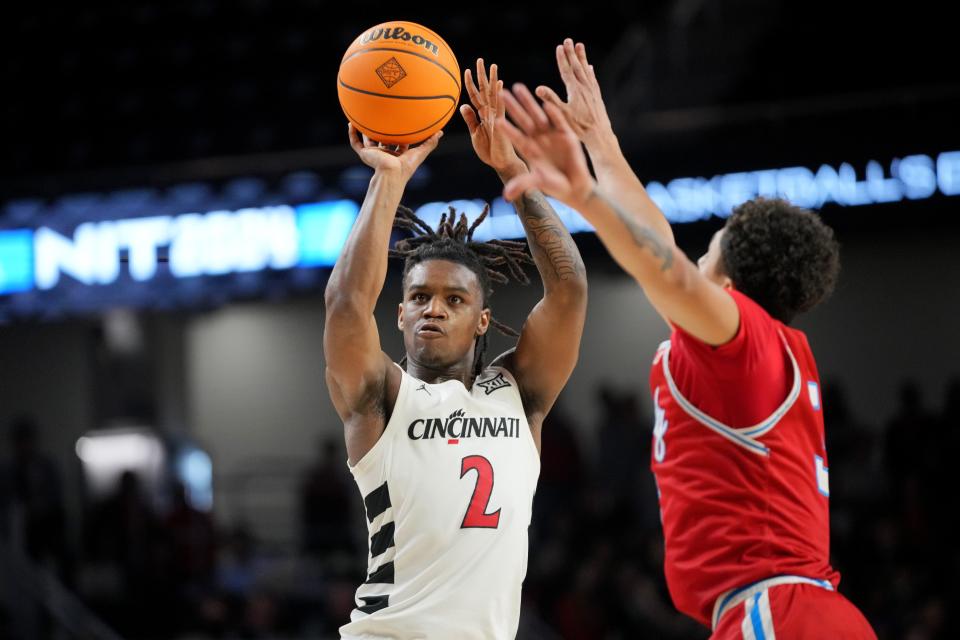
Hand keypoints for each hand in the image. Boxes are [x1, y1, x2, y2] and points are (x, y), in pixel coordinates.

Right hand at [347, 123, 441, 182]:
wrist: (391, 173)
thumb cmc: (406, 167)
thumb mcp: (421, 152)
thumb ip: (430, 143)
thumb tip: (441, 131)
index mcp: (397, 155)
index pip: (398, 144)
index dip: (400, 134)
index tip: (400, 123)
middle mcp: (384, 154)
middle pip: (382, 142)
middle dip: (381, 132)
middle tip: (380, 118)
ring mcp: (374, 154)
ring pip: (367, 141)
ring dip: (363, 131)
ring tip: (360, 118)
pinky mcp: (365, 154)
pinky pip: (355, 143)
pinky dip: (352, 134)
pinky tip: (350, 124)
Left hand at [460, 59, 524, 178]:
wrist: (500, 163)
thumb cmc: (489, 151)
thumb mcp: (474, 133)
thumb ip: (470, 119)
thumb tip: (463, 105)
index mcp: (483, 115)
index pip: (476, 96)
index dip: (471, 84)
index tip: (467, 71)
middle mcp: (491, 112)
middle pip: (485, 90)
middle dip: (483, 75)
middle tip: (480, 60)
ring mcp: (497, 116)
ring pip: (494, 95)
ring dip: (493, 80)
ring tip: (493, 66)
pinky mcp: (502, 123)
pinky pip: (500, 108)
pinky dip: (499, 96)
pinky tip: (500, 84)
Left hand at [499, 84, 594, 207]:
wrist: (576, 187)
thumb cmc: (555, 186)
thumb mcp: (538, 183)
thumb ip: (522, 184)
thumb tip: (506, 196)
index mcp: (529, 150)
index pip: (515, 137)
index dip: (506, 129)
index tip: (495, 120)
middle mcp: (538, 140)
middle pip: (523, 121)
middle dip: (512, 107)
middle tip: (500, 93)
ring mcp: (552, 136)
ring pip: (537, 116)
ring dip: (528, 103)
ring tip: (518, 87)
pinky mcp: (567, 135)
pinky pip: (559, 121)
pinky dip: (553, 114)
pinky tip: (546, 103)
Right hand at [535, 39, 612, 145]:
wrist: (599, 135)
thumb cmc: (579, 127)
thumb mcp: (562, 114)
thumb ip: (551, 99)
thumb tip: (538, 88)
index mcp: (575, 90)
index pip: (566, 70)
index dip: (562, 58)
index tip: (559, 47)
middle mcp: (585, 87)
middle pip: (577, 66)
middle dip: (571, 53)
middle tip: (569, 40)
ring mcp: (592, 91)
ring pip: (586, 70)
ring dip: (582, 58)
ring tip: (580, 46)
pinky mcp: (597, 96)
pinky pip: (593, 79)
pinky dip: (590, 71)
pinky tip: (590, 67)